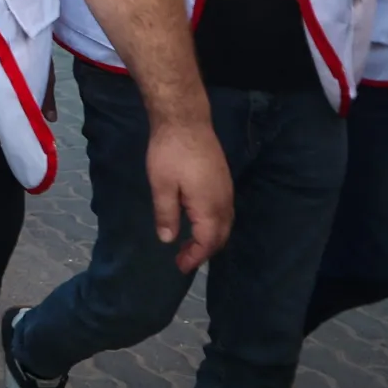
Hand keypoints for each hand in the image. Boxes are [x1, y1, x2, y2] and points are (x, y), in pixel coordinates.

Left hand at [146, 119, 232, 272]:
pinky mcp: (223, 180)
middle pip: (220, 235)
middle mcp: (224, 201)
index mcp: (209, 206)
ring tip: (189, 245)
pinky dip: (213, 224)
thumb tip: (168, 240)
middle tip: (183, 259)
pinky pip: (224, 212)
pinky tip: (197, 222)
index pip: (207, 242)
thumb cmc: (170, 153)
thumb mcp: (161, 186)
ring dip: (210, 238)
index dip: (195, 257)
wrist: (186, 120)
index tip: (180, 266)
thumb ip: (166, 214)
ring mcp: (226, 190)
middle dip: (203, 251)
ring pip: (224, 224)